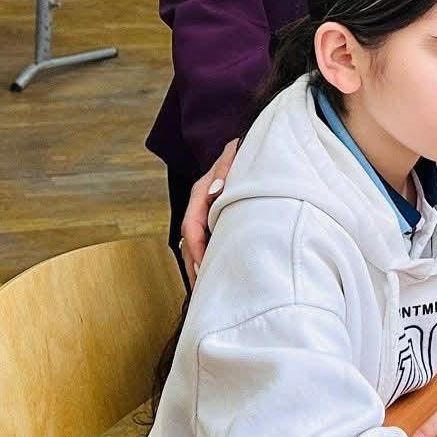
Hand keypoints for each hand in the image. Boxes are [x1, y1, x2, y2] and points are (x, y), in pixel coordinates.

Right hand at [180, 140, 239, 282]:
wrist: (247, 147)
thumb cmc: (243, 152)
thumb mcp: (234, 156)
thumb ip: (225, 170)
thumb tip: (215, 190)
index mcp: (200, 192)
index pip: (192, 225)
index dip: (196, 247)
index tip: (202, 265)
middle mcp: (200, 205)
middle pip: (190, 241)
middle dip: (194, 264)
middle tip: (201, 288)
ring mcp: (206, 214)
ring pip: (195, 244)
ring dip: (199, 265)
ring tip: (205, 289)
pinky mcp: (215, 220)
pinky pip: (207, 242)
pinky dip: (208, 259)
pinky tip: (214, 275)